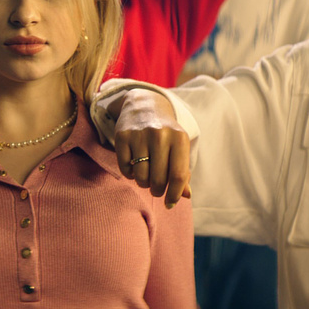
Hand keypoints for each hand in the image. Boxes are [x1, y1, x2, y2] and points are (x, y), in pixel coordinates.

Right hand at [112, 89, 190, 207]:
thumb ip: (183, 172)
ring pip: (141, 177)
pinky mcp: (122, 136)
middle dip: (158, 190)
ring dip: (143, 183)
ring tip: (146, 176)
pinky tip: (135, 165)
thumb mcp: (179, 147)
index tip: (170, 203)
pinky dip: (130, 173)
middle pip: (159, 180)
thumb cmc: (166, 133)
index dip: (175, 195)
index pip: (178, 176)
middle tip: (157, 188)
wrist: (144, 105)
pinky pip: (125, 169)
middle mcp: (160, 135)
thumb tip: (186, 196)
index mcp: (179, 138)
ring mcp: (140, 135)